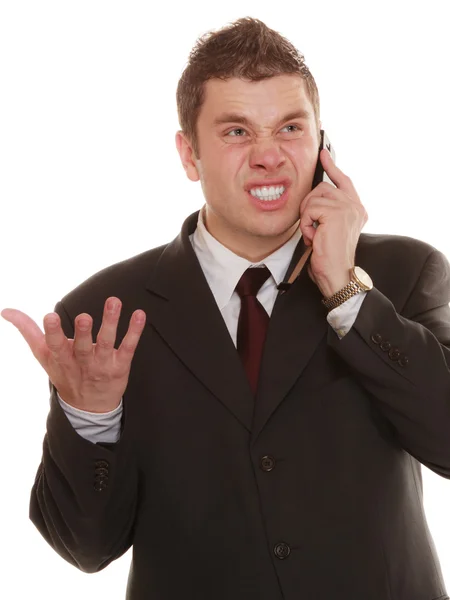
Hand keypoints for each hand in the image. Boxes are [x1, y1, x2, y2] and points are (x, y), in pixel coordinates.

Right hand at [1, 297, 145, 412]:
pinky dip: (134, 332)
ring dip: (111, 322)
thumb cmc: (65, 372)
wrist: (89, 406)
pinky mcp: (121, 365)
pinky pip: (129, 347)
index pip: (55, 345)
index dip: (53, 332)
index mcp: (62, 359)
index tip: (50, 316)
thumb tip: (6, 310)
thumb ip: (27, 330)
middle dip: (83, 332)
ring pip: (107, 343)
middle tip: (84, 317)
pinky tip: (139, 315)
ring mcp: (103, 364)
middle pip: (83, 346)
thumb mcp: (43, 355)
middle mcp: (83, 362)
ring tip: (113, 302)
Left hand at [299, 148, 367, 298]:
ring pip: (314, 197)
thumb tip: (314, 197)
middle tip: (311, 226)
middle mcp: (355, 206)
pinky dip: (305, 224)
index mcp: (356, 209)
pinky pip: (310, 209)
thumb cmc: (331, 258)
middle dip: (309, 205)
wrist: (338, 274)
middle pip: (322, 187)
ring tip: (314, 234)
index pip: (343, 180)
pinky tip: (314, 237)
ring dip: (306, 217)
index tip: (322, 154)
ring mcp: (348, 207)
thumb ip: (328, 212)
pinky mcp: (336, 213)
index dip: (331, 166)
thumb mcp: (330, 230)